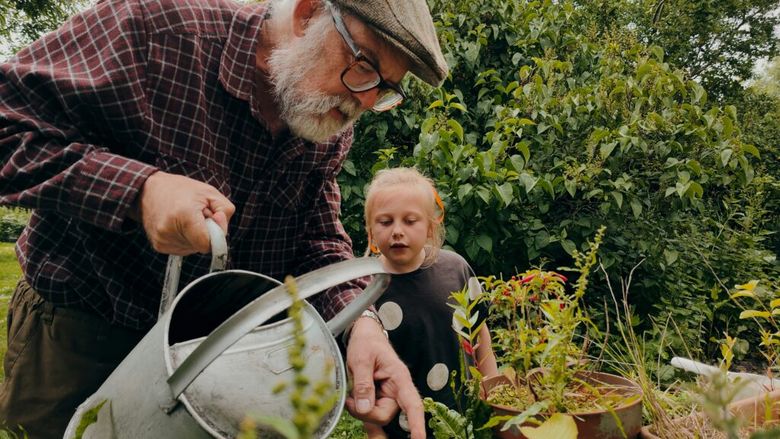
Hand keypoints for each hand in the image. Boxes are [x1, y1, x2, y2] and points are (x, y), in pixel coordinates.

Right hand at [133, 171, 234, 254]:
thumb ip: (225, 211)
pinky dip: (185, 239)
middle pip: (201, 246)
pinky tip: (178, 225)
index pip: (207, 244)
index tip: (212, 220)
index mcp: (184, 216)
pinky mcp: (159, 246)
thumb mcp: (210, 192)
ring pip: (193, 249)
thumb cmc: (181, 190)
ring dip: (194, 236)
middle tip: (196, 215)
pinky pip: (183, 249)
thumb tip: (222, 230)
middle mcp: (169, 231)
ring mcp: (162, 240)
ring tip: (185, 218)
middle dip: (205, 232)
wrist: (149, 190)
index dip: (216, 234)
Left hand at [345, 318, 425, 438]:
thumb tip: (364, 409)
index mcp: (399, 378)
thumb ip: (363, 384)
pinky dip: (359, 409)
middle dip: (365, 413)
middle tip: (349, 399)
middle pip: (384, 415)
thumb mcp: (361, 359)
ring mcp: (387, 395)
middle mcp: (397, 390)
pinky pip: (370, 412)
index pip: (412, 404)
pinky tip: (353, 400)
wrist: (364, 335)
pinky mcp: (378, 398)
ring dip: (359, 410)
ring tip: (350, 393)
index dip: (417, 424)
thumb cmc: (366, 343)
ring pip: (375, 416)